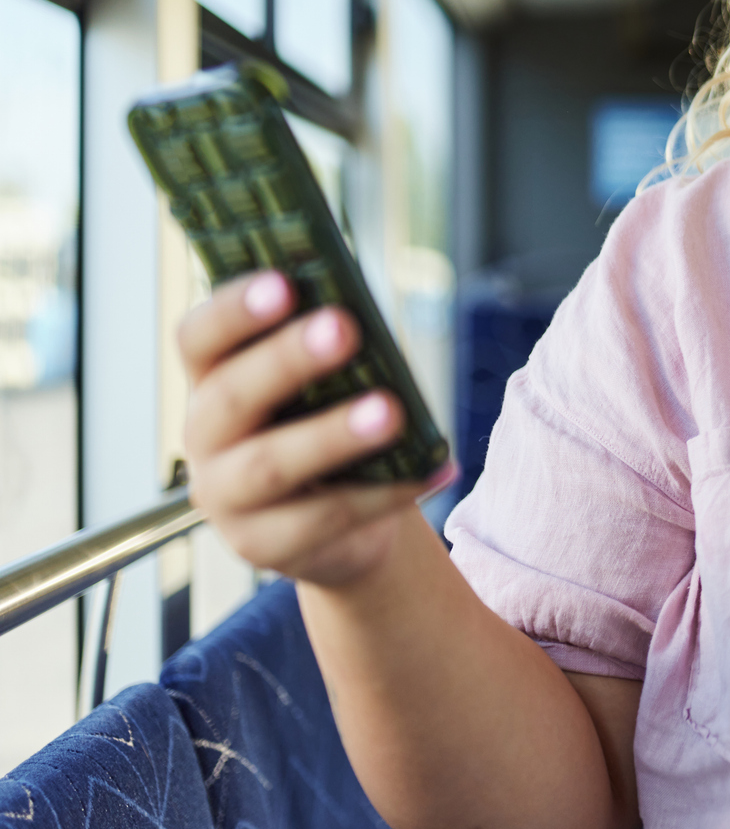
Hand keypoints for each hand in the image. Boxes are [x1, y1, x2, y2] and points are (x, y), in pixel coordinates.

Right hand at [178, 271, 451, 588]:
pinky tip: (432, 468)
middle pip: (232, 397)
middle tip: (343, 327)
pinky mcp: (263, 546)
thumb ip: (329, 351)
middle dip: (287, 360)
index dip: (233, 309)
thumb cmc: (328, 424)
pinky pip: (325, 517)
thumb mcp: (323, 386)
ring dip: (333, 434)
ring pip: (270, 464)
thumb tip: (364, 316)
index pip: (199, 338)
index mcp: (212, 380)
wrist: (339, 525)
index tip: (282, 282)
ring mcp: (226, 498)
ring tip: (392, 411)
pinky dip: (385, 492)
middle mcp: (204, 437)